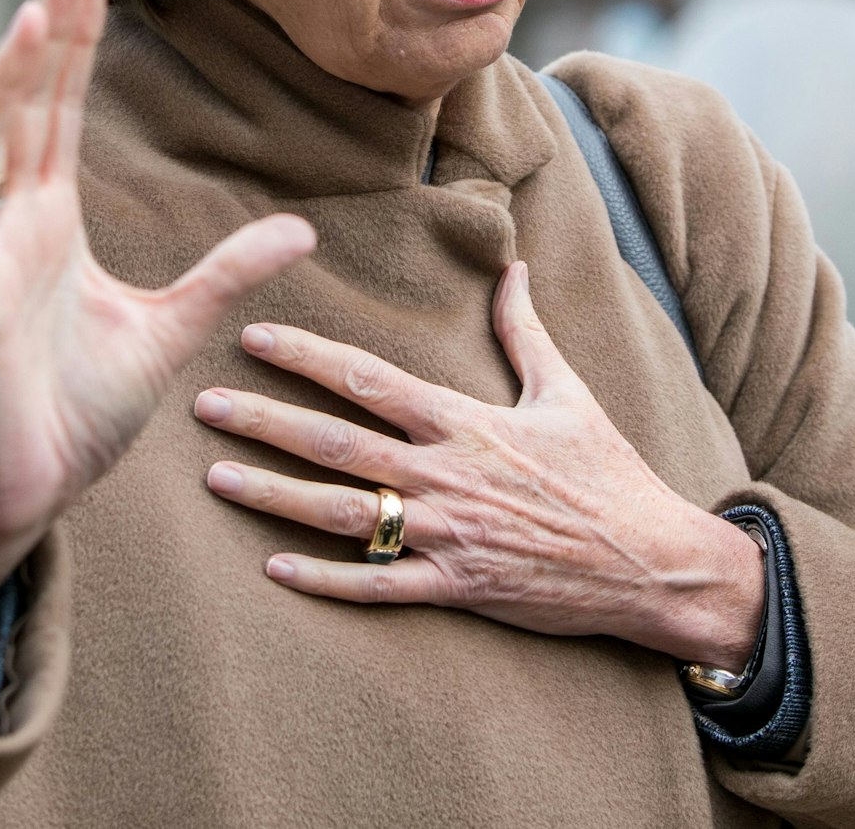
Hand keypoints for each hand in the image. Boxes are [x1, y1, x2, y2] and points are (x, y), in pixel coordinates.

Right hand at [0, 0, 315, 660]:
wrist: (34, 488)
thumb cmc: (81, 408)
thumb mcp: (174, 324)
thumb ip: (229, 269)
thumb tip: (302, 228)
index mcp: (55, 224)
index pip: (63, 115)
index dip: (75, 48)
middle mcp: (17, 228)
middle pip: (33, 110)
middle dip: (49, 38)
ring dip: (11, 79)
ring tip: (31, 11)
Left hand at [194, 260, 764, 668]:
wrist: (650, 561)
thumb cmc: (609, 473)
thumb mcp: (568, 392)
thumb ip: (525, 331)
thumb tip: (512, 266)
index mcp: (466, 422)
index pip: (368, 379)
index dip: (306, 356)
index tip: (254, 336)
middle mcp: (446, 475)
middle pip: (337, 443)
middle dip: (265, 421)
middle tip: (204, 404)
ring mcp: (448, 535)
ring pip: (341, 514)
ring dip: (273, 495)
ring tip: (217, 477)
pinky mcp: (456, 588)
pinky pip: (377, 586)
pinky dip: (323, 580)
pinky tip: (272, 567)